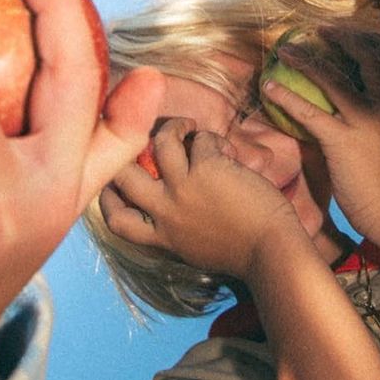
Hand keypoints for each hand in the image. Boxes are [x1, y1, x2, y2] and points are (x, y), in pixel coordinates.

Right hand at [101, 118, 302, 278]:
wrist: (272, 252)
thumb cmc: (243, 252)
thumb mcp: (195, 248)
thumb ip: (177, 227)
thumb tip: (173, 198)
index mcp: (162, 237)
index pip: (115, 220)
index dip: (108, 198)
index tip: (115, 183)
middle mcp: (165, 211)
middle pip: (123, 174)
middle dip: (128, 152)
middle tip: (146, 139)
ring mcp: (184, 187)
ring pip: (161, 142)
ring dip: (174, 127)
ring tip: (188, 127)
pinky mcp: (208, 167)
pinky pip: (201, 139)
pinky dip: (212, 139)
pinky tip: (227, 150)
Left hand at [261, 39, 379, 249]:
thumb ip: (374, 119)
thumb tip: (350, 106)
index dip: (368, 41)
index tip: (349, 30)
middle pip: (365, 57)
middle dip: (342, 37)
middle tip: (319, 27)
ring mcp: (364, 122)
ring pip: (332, 79)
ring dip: (305, 60)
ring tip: (284, 50)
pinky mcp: (343, 141)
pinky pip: (309, 112)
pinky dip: (286, 96)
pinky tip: (268, 87)